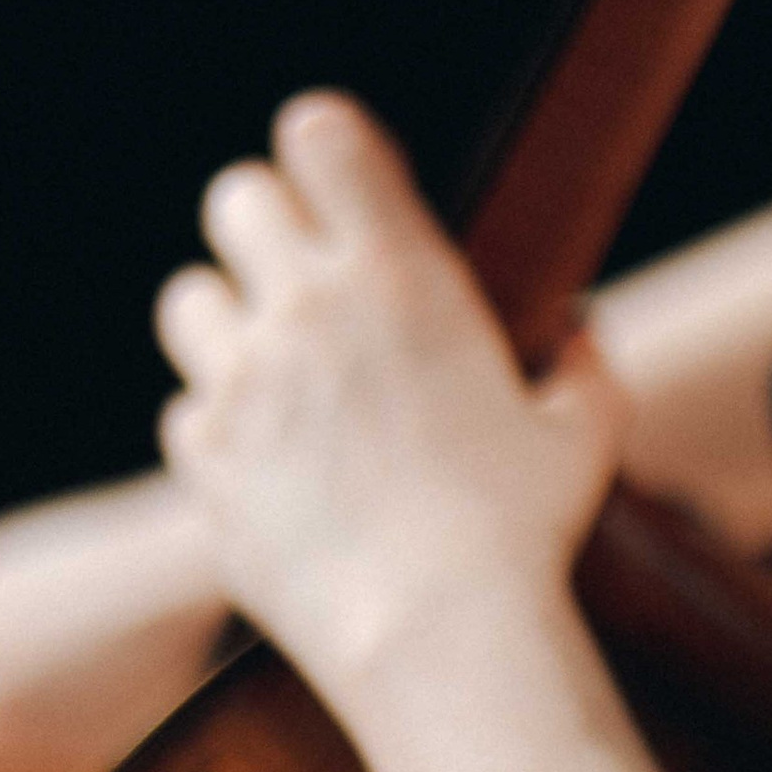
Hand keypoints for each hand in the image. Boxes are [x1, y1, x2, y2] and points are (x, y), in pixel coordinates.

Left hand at [154, 94, 621, 709]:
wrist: (435, 637)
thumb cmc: (524, 532)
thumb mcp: (584, 436)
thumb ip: (584, 368)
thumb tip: (581, 334)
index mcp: (400, 274)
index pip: (321, 134)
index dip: (326, 149)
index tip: (342, 186)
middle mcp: (306, 310)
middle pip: (237, 197)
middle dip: (265, 228)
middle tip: (299, 281)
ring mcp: (242, 382)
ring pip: (188, 299)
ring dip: (226, 323)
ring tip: (271, 371)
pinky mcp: (205, 457)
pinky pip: (186, 410)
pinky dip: (219, 429)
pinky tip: (268, 464)